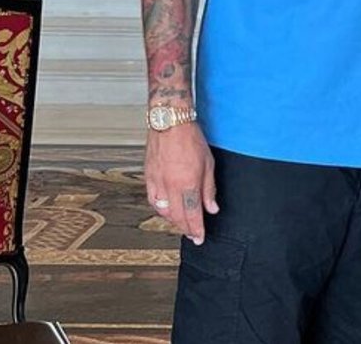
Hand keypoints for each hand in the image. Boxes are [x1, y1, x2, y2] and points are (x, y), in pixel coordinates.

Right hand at [144, 122, 217, 244]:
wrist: (170, 122)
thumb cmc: (190, 139)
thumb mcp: (208, 163)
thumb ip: (209, 189)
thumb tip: (212, 207)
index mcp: (188, 183)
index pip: (193, 214)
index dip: (196, 229)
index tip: (199, 237)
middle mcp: (171, 186)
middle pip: (177, 216)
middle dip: (186, 229)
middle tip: (192, 235)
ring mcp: (158, 182)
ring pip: (164, 211)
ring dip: (173, 221)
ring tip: (182, 224)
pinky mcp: (149, 177)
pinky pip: (153, 200)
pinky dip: (160, 209)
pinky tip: (166, 211)